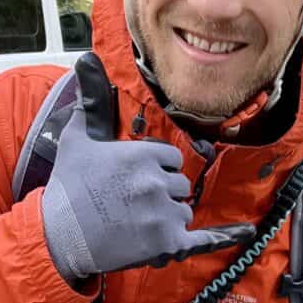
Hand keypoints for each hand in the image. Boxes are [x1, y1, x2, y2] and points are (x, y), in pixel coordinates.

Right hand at [42, 54, 253, 281]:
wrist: (60, 236)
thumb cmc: (68, 187)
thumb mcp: (78, 138)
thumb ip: (92, 101)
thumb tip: (88, 60)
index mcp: (144, 154)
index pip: (172, 159)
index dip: (158, 168)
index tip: (138, 177)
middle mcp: (157, 181)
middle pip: (180, 184)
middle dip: (163, 192)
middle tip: (135, 203)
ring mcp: (164, 212)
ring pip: (184, 211)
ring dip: (168, 217)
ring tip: (138, 223)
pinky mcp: (167, 242)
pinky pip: (200, 238)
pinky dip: (214, 237)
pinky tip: (241, 233)